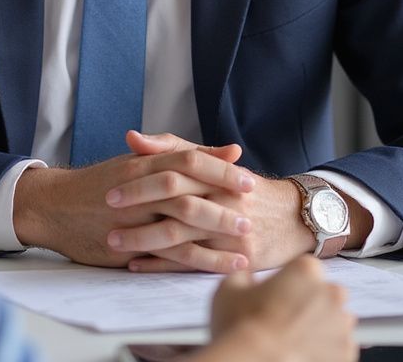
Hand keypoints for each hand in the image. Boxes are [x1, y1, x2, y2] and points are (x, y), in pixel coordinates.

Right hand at [12, 133, 252, 269]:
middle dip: (222, 202)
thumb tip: (229, 152)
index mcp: (143, 164)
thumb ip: (184, 156)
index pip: (187, 161)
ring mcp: (132, 218)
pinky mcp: (127, 246)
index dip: (218, 170)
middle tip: (250, 212)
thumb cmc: (101, 182)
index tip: (247, 178)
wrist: (56, 205)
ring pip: (179, 224)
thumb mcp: (138, 161)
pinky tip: (220, 266)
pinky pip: (166, 255)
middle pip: (187, 191)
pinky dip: (196, 261)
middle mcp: (138, 189)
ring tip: (243, 241)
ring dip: (214, 234)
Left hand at [110, 133, 313, 271]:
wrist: (294, 218)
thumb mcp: (210, 162)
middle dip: (139, 208)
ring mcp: (231, 231)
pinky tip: (137, 264)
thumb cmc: (243, 187)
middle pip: (176, 201)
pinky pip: (193, 263)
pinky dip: (161, 265)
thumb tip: (132, 137)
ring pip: (182, 236)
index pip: (176, 169)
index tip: (112, 187)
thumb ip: (171, 148)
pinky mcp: (236, 258)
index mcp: (216, 172)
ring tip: (114, 242)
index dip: (142, 179)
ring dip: (144, 240)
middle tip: (108, 212)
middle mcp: (225, 199)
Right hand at [196, 256, 357, 361]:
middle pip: (326, 294)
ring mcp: (342, 327)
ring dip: (322, 328)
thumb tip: (247, 277)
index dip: (290, 282)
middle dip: (311, 304)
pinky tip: (302, 353)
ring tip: (294, 340)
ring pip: (336, 323)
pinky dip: (327, 352)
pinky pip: (340, 349)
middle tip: (285, 319)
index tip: (278, 295)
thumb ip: (244, 275)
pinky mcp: (347, 356)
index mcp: (306, 270)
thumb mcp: (229, 288)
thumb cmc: (241, 326)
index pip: (305, 268)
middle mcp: (331, 295)